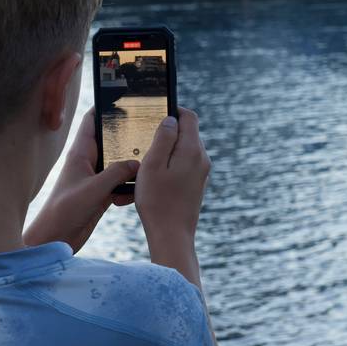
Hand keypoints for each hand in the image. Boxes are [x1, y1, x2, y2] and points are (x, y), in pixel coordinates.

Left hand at [23, 109, 139, 253]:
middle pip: (111, 140)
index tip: (126, 96)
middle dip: (128, 135)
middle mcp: (88, 162)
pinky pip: (121, 183)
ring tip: (151, 160)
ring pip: (119, 162)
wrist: (55, 238)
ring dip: (132, 163)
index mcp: (80, 153)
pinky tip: (136, 193)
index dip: (106, 106)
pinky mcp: (101, 194)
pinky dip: (129, 187)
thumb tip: (138, 163)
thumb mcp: (93, 189)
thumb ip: (116, 174)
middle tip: (151, 128)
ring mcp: (95, 178)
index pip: (92, 121)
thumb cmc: (65, 211)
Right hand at [135, 108, 209, 276]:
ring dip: (166, 151)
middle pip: (187, 133)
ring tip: (146, 164)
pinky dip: (170, 166)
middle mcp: (202, 159)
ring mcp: (201, 174)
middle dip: (167, 132)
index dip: (173, 110)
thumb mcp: (152, 165)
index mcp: (192, 150)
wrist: (172, 236)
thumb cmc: (157, 201)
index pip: (189, 117)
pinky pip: (184, 166)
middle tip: (145, 140)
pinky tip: (154, 179)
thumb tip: (170, 120)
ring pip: (184, 151)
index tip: (155, 113)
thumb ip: (163, 138)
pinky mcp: (196, 185)